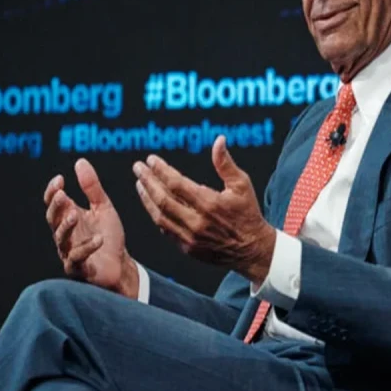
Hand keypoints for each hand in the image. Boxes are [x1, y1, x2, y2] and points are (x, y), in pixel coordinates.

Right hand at [44, 159, 139, 297]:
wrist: (121, 265)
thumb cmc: (109, 236)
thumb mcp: (103, 207)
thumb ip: (92, 187)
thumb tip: (80, 162)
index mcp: (69, 218)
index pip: (54, 203)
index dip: (53, 191)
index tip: (60, 179)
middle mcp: (65, 234)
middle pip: (52, 219)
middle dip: (56, 207)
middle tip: (63, 195)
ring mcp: (69, 251)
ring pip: (60, 238)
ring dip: (66, 226)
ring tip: (75, 214)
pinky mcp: (78, 268)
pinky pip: (77, 258)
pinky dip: (87, 248)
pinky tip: (98, 239)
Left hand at [133, 136, 275, 283]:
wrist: (252, 250)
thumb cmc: (247, 214)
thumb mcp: (241, 185)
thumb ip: (225, 163)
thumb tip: (218, 140)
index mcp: (209, 204)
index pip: (176, 183)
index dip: (161, 170)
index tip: (151, 160)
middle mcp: (196, 222)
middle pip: (162, 199)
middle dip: (147, 181)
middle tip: (138, 168)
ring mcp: (190, 237)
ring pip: (159, 216)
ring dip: (146, 198)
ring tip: (140, 183)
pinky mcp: (187, 248)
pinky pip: (165, 229)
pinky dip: (156, 214)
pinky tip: (152, 203)